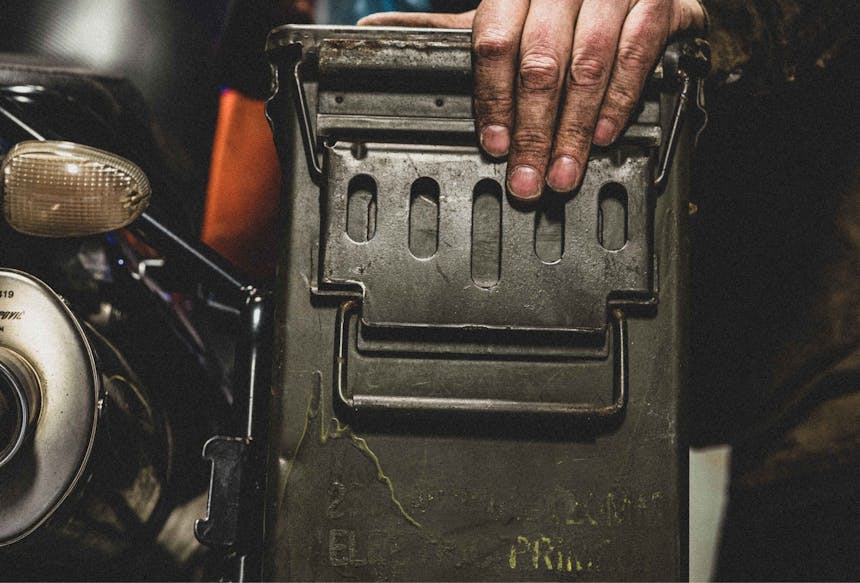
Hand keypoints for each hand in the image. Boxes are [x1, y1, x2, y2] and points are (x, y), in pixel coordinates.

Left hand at [359, 0, 705, 200]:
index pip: (494, 41)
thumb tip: (374, 32)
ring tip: (561, 173)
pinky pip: (637, 54)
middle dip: (532, 130)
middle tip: (527, 180)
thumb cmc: (564, 1)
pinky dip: (618, 100)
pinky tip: (601, 135)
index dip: (493, 99)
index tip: (495, 146)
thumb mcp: (503, 9)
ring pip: (588, 63)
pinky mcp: (659, 0)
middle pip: (540, 62)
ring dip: (573, 128)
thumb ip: (449, 29)